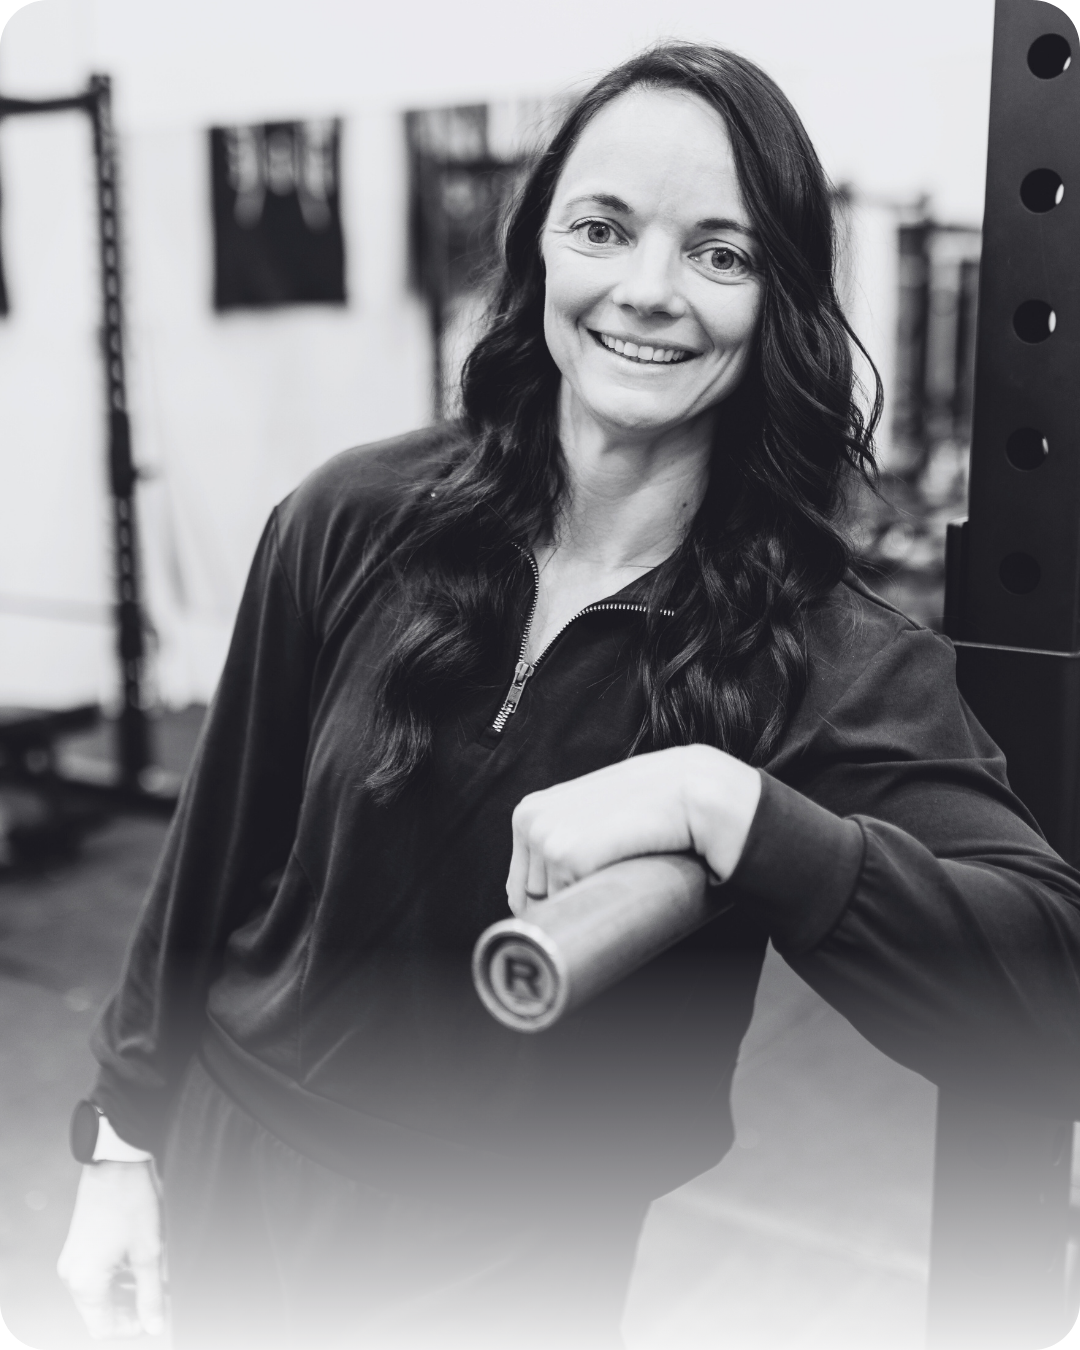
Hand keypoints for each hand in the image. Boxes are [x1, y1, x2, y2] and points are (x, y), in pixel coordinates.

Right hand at [57, 1161, 166, 1338]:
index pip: (103, 1328)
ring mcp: (73, 1259)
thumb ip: (151, 1295)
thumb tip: (155, 1325)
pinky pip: (96, 1275)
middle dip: (130, 1310)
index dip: (131, 1328)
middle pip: (99, 1312)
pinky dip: (117, 1276)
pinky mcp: (79, 1246)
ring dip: (125, 1293)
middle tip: (158, 1299)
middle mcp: (72, 1275)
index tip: (155, 1317)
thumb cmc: (132, 1203)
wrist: (117, 1163)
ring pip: (99, 1294)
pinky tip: (140, 1264)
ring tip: (154, 1279)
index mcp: (84, 1282)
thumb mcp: (148, 1254)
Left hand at [506, 744, 760, 914]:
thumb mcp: (592, 813)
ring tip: (620, 871)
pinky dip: (601, 904)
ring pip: (555, 908)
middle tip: (609, 883)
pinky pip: (576, 906)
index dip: (552, 906)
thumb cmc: (647, 804)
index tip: (583, 903)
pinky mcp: (568, 856)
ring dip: (587, 905)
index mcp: (529, 812)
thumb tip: (552, 898)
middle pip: (534, 903)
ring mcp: (546, 839)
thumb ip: (567, 840)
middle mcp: (530, 823)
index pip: (520, 888)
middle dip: (569, 907)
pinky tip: (622, 876)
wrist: (688, 790)